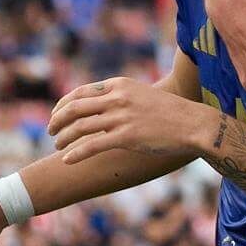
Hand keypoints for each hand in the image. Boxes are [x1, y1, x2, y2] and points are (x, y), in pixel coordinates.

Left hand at [47, 78, 215, 165]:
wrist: (194, 124)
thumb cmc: (170, 113)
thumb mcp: (141, 96)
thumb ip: (119, 99)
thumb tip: (99, 112)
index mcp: (119, 85)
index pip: (79, 92)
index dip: (62, 105)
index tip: (56, 115)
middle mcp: (117, 98)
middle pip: (74, 108)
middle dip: (57, 120)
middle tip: (51, 131)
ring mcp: (121, 117)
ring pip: (79, 127)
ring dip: (63, 138)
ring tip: (57, 146)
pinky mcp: (126, 137)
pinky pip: (92, 145)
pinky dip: (75, 153)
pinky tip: (67, 161)